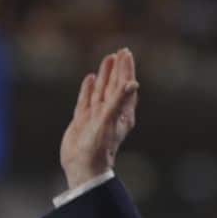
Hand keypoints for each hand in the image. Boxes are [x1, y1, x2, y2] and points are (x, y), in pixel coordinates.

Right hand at [60, 48, 138, 188]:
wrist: (83, 166)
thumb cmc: (99, 146)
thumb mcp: (110, 120)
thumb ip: (119, 100)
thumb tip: (133, 83)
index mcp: (122, 112)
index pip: (126, 85)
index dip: (126, 69)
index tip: (126, 53)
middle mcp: (111, 112)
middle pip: (115, 85)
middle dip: (118, 69)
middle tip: (120, 51)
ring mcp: (96, 116)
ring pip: (102, 90)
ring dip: (105, 75)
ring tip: (107, 58)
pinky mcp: (83, 120)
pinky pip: (87, 100)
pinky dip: (88, 88)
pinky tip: (90, 78)